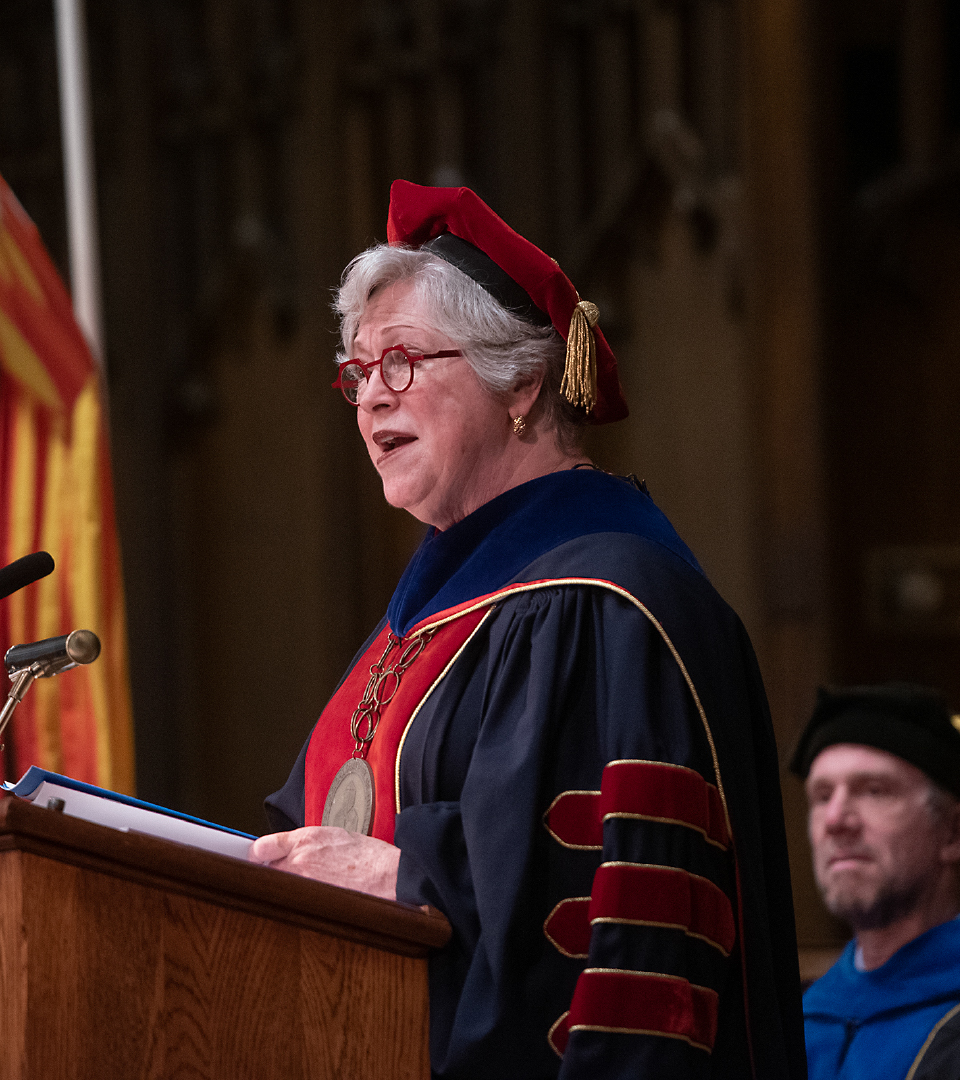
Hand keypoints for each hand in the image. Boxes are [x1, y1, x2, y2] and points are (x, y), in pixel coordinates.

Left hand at [248, 826, 400, 900]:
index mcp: (306, 839)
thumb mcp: (334, 835)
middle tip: (283, 875)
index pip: (261, 848)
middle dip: (272, 873)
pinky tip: (313, 901)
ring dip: (285, 889)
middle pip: (265, 872)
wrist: (389, 875)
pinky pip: (293, 905)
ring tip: (305, 888)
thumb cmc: (369, 856)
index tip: (258, 859)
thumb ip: (307, 843)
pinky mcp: (311, 905)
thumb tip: (290, 852)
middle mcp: (300, 860)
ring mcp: (304, 885)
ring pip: (278, 889)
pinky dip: (298, 904)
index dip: (257, 855)